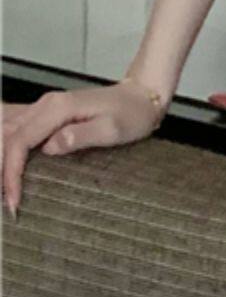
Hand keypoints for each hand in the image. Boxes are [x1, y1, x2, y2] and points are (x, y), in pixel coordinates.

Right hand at [2, 79, 165, 216]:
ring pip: (5, 129)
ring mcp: (45, 107)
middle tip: (6, 199)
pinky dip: (6, 145)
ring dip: (1, 157)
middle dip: (2, 169)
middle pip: (6, 136)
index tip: (14, 199)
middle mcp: (46, 104)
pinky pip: (16, 127)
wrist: (141, 97)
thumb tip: (51, 147)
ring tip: (4, 186)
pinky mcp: (48, 113)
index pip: (20, 141)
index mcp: (58, 108)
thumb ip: (81, 136)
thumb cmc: (132, 113)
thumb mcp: (113, 128)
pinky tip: (5, 160)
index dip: (11, 172)